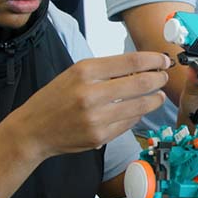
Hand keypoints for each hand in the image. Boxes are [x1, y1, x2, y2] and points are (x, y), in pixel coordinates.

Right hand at [12, 52, 169, 158]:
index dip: (154, 60)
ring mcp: (96, 118)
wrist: (34, 130)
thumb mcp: (75, 74)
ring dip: (154, 99)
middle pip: (141, 83)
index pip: (131, 62)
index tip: (164, 60)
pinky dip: (137, 114)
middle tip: (164, 77)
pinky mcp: (100, 137)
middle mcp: (91, 94)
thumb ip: (105, 70)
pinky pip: (129, 123)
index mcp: (84, 72)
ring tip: (158, 95)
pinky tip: (138, 109)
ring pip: (140, 106)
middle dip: (159, 79)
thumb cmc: (55, 98)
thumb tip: (140, 66)